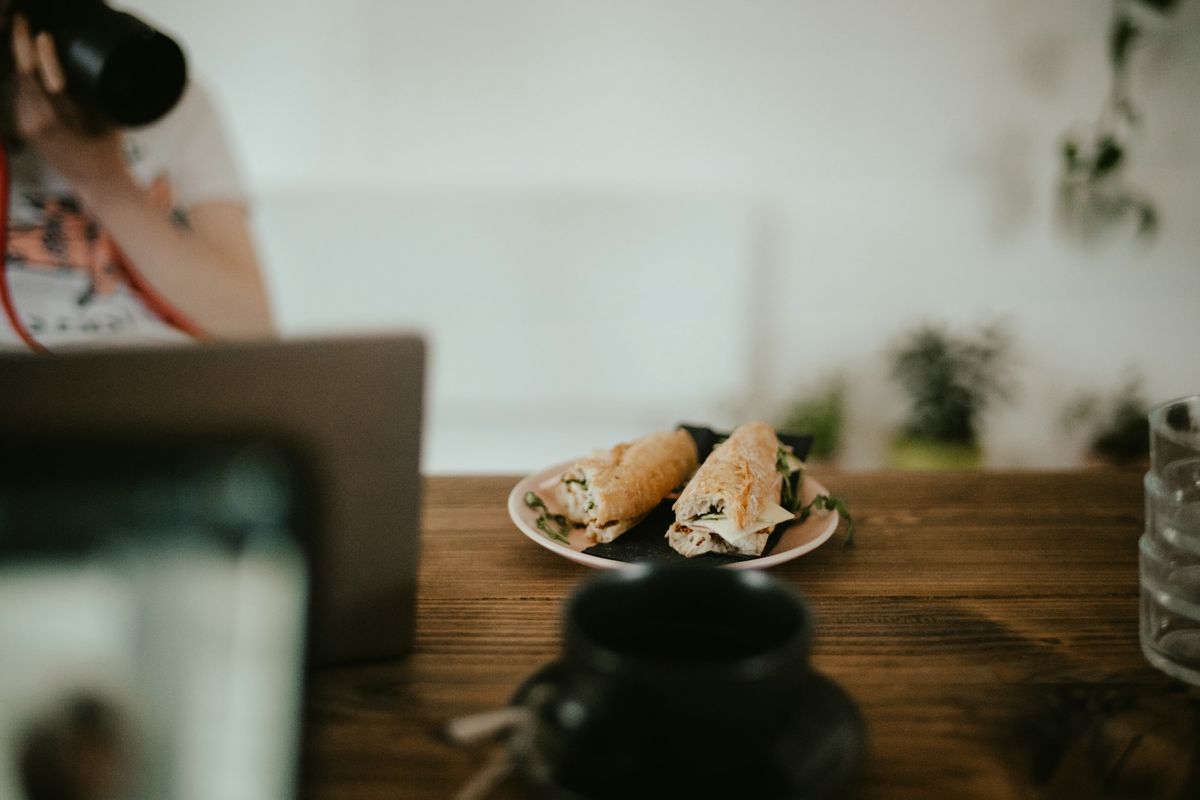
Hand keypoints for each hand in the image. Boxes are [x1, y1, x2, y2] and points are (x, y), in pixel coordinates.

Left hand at [10, 13, 133, 192]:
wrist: (96, 179)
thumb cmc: (106, 147)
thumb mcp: (104, 114)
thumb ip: (85, 90)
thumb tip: (74, 64)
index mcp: (62, 114)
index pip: (42, 74)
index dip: (38, 51)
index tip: (41, 34)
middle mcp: (39, 120)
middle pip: (22, 73)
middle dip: (20, 46)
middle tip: (21, 22)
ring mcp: (28, 125)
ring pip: (17, 84)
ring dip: (19, 61)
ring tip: (23, 40)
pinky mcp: (23, 129)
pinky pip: (18, 97)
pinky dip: (22, 79)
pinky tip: (27, 69)